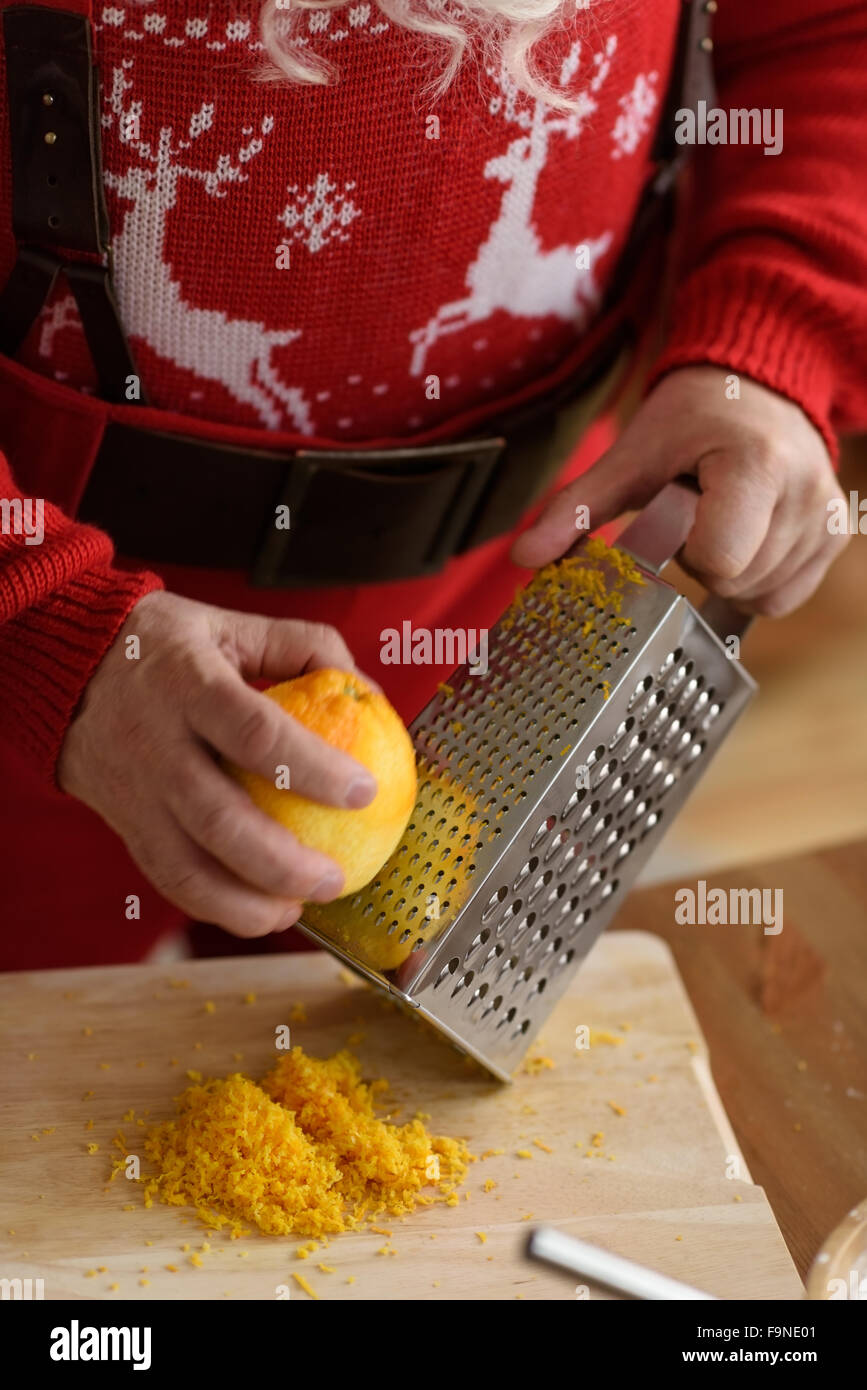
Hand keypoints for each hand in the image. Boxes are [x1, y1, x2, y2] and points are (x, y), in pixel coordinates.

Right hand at [57, 591, 378, 935]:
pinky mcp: (125, 823)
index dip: (312, 767)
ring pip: (186, 866)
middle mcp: (156, 742)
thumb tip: (366, 690)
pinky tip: (260, 912)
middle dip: (283, 862)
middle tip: (335, 878)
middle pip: (219, 818)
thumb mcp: (230, 624)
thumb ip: (301, 647)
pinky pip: (167, 877)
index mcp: (188, 684)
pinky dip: (214, 907)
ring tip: (298, 910)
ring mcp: (136, 790)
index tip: (364, 790)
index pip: (255, 733)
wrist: (63, 663)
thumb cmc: (163, 645)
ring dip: (247, 903)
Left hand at [512, 367, 849, 615]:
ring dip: (731, 570)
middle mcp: (804, 492)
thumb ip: (578, 508)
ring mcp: (826, 515)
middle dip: (704, 560)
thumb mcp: (630, 456)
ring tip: (722, 517)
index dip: (687, 549)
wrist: (758, 382)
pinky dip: (758, 579)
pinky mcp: (836, 533)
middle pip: (737, 581)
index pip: (719, 560)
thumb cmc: (691, 418)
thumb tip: (524, 556)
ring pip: (763, 596)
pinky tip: (746, 537)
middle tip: (697, 512)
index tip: (680, 511)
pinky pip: (786, 596)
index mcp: (756, 465)